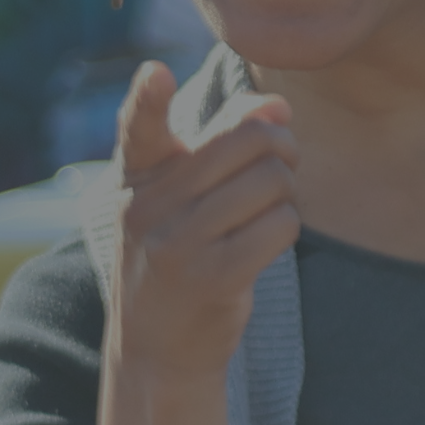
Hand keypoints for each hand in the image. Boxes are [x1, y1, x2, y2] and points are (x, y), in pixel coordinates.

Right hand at [99, 63, 297, 424]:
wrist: (157, 350)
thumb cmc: (176, 258)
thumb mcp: (178, 200)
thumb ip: (222, 141)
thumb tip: (278, 105)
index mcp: (138, 180)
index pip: (137, 129)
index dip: (147, 98)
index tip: (156, 74)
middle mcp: (151, 208)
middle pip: (245, 140)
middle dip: (280, 146)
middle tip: (282, 163)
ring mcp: (180, 244)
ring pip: (270, 180)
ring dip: (287, 191)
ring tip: (270, 210)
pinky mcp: (213, 278)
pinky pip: (280, 225)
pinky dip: (288, 227)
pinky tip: (270, 241)